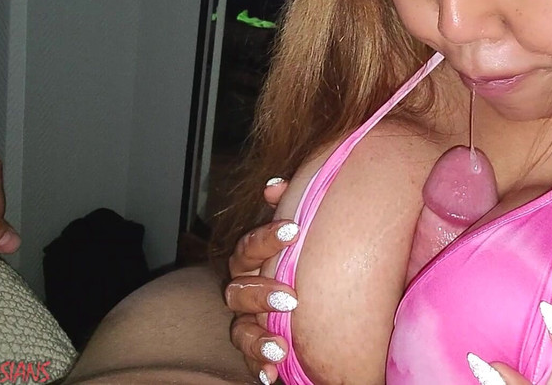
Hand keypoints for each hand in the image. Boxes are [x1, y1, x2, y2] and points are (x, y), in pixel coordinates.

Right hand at [224, 177, 296, 384]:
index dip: (266, 238)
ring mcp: (248, 321)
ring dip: (257, 337)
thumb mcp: (298, 234)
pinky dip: (259, 366)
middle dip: (261, 293)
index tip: (292, 230)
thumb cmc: (302, 262)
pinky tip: (272, 374)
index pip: (248, 247)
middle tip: (291, 298)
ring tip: (280, 346)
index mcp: (253, 262)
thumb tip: (274, 185)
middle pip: (237, 290)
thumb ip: (289, 206)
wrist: (315, 305)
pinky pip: (249, 360)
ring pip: (240, 328)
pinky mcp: (257, 349)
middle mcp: (244, 291)